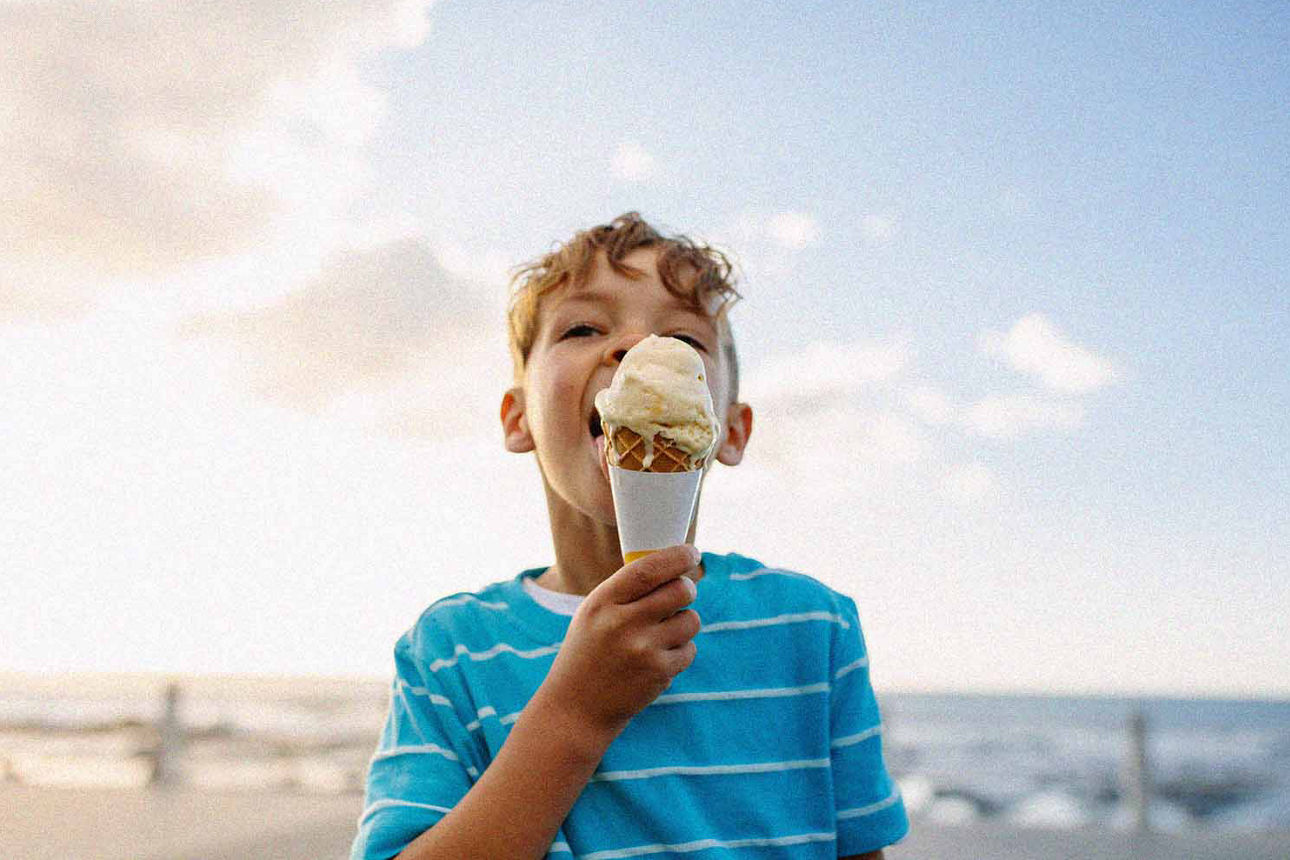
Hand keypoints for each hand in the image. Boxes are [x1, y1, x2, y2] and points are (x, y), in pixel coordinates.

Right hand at [540, 545, 701, 739]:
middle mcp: (622, 624)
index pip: (647, 570)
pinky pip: (690, 649)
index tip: (692, 553)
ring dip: (685, 621)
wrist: (577, 708)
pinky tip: (658, 657)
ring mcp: (642, 650)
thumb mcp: (593, 614)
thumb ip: (625, 591)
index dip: (676, 557)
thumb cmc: (588, 652)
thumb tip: (672, 565)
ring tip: (663, 632)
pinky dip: (681, 650)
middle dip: (688, 588)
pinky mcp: (658, 673)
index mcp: (602, 602)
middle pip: (679, 590)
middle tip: (684, 591)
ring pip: (691, 619)